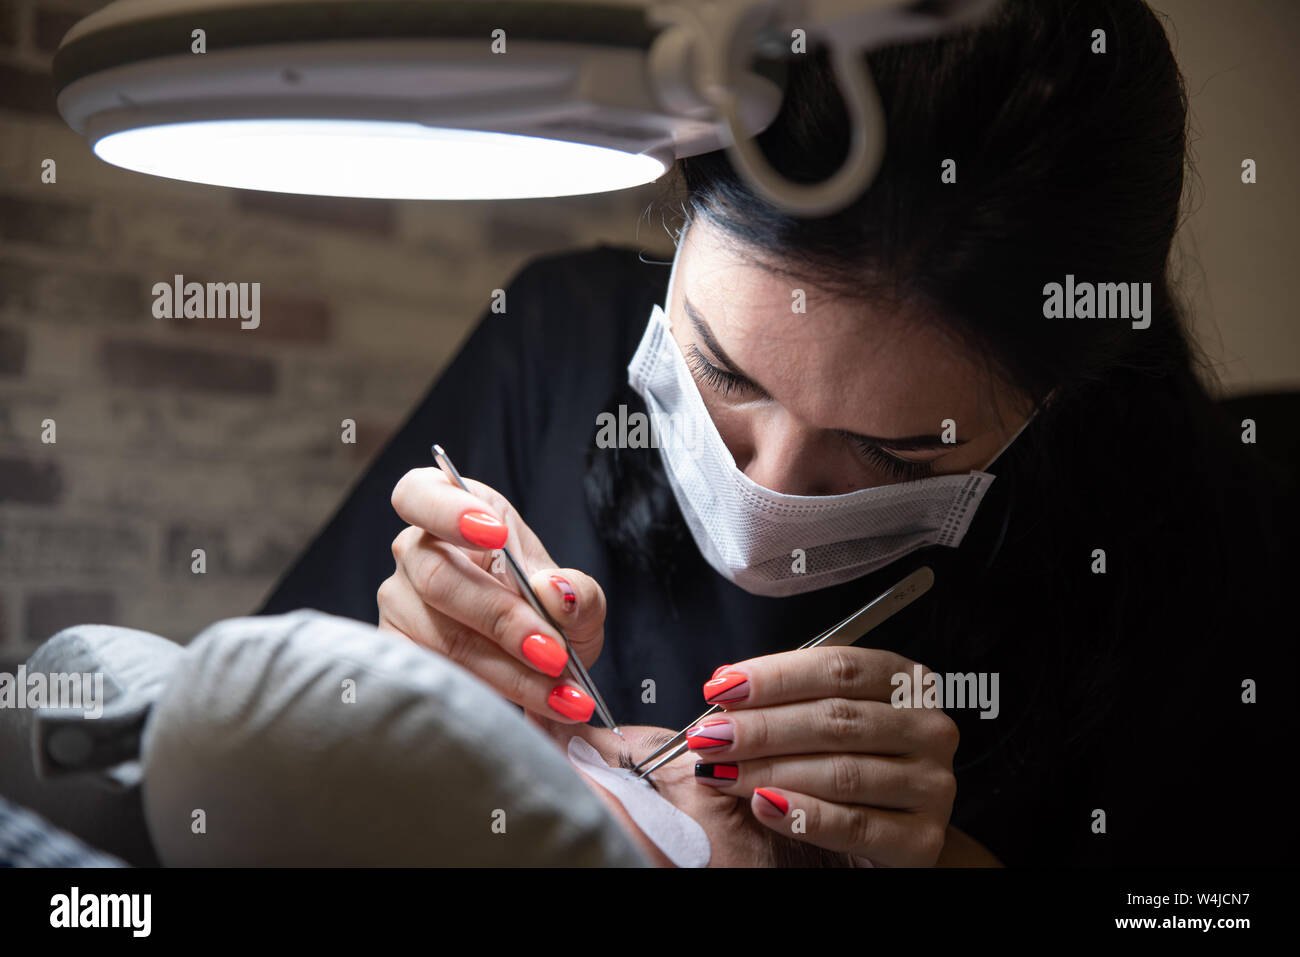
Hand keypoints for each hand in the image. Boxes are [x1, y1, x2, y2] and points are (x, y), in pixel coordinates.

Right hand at [377, 467, 607, 723]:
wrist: (544, 665)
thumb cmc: (551, 613)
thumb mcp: (579, 599)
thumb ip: (577, 593)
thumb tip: (553, 593)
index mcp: (455, 511)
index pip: (420, 494)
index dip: (449, 512)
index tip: (495, 534)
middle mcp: (416, 553)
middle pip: (437, 578)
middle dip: (502, 619)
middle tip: (554, 652)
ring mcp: (400, 606)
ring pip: (441, 638)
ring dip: (509, 670)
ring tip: (563, 691)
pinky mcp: (401, 657)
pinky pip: (440, 678)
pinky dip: (498, 695)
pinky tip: (541, 707)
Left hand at [687, 647, 958, 866]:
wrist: (896, 831)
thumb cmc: (852, 759)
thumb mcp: (828, 716)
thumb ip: (786, 699)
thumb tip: (724, 682)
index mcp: (907, 682)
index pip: (839, 668)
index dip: (776, 676)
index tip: (722, 687)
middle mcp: (928, 727)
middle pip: (836, 719)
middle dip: (762, 728)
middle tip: (710, 736)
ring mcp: (931, 784)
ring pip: (841, 773)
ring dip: (770, 771)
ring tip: (721, 773)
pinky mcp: (920, 838)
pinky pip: (853, 825)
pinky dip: (802, 815)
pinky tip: (763, 805)